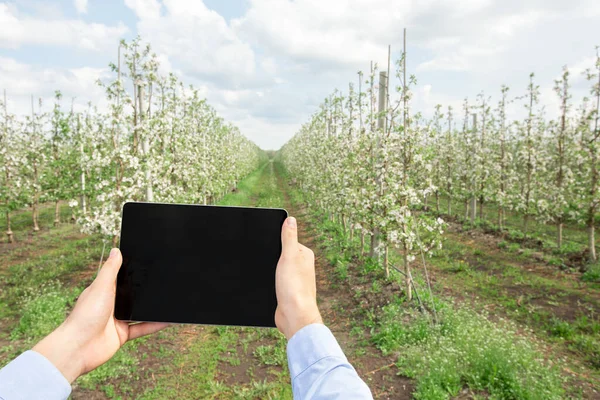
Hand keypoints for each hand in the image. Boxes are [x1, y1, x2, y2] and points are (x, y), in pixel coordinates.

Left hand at [32, 248, 168, 382]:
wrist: (78, 348)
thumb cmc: (84, 316)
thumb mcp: (100, 287)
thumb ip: (110, 270)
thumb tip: (116, 250)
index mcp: (104, 291)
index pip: (121, 278)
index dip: (132, 271)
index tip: (148, 264)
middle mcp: (111, 305)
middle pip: (132, 295)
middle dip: (145, 290)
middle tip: (164, 281)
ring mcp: (117, 320)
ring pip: (140, 312)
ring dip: (153, 308)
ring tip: (169, 300)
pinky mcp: (123, 334)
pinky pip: (143, 328)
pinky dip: (155, 325)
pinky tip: (168, 320)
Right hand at [275, 217, 322, 339]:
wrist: (294, 316)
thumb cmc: (294, 287)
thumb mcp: (289, 257)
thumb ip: (289, 238)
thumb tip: (290, 219)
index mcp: (305, 255)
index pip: (288, 240)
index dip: (275, 242)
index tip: (265, 245)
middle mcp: (302, 266)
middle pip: (282, 254)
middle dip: (272, 256)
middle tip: (264, 261)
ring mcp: (295, 279)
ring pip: (278, 269)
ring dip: (271, 270)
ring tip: (267, 274)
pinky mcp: (288, 291)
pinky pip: (276, 281)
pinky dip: (270, 281)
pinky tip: (267, 284)